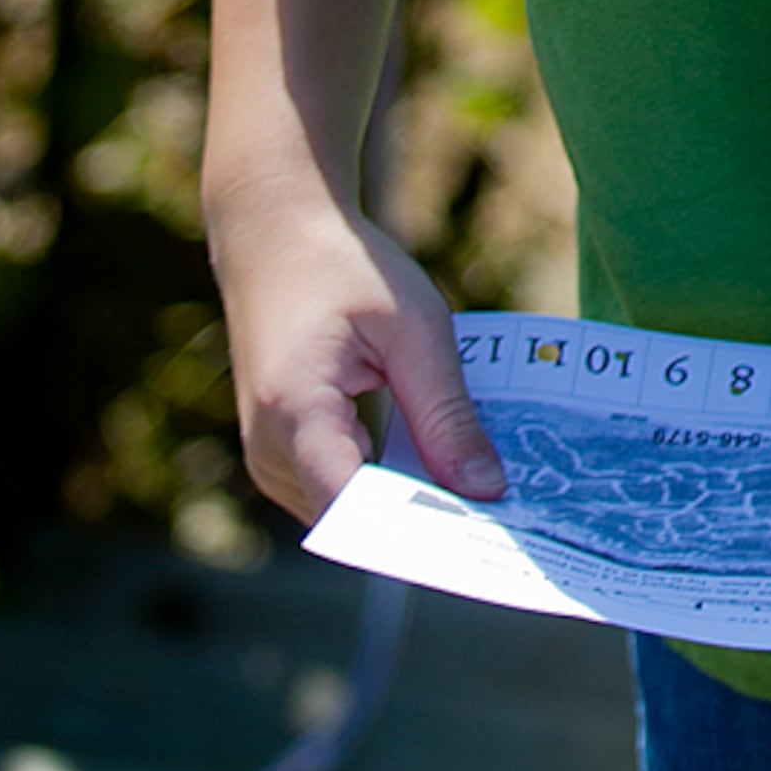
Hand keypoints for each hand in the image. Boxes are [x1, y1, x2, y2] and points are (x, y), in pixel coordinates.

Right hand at [214, 169, 501, 524]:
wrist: (275, 234)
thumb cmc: (343, 268)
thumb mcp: (415, 329)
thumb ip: (446, 413)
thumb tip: (486, 489)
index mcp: (295, 414)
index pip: (354, 508)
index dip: (418, 530)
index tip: (481, 537)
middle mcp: (269, 451)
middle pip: (354, 519)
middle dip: (424, 522)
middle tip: (502, 519)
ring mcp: (268, 457)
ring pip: (347, 512)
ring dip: (407, 504)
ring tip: (479, 495)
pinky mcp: (279, 452)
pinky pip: (337, 488)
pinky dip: (385, 483)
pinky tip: (437, 466)